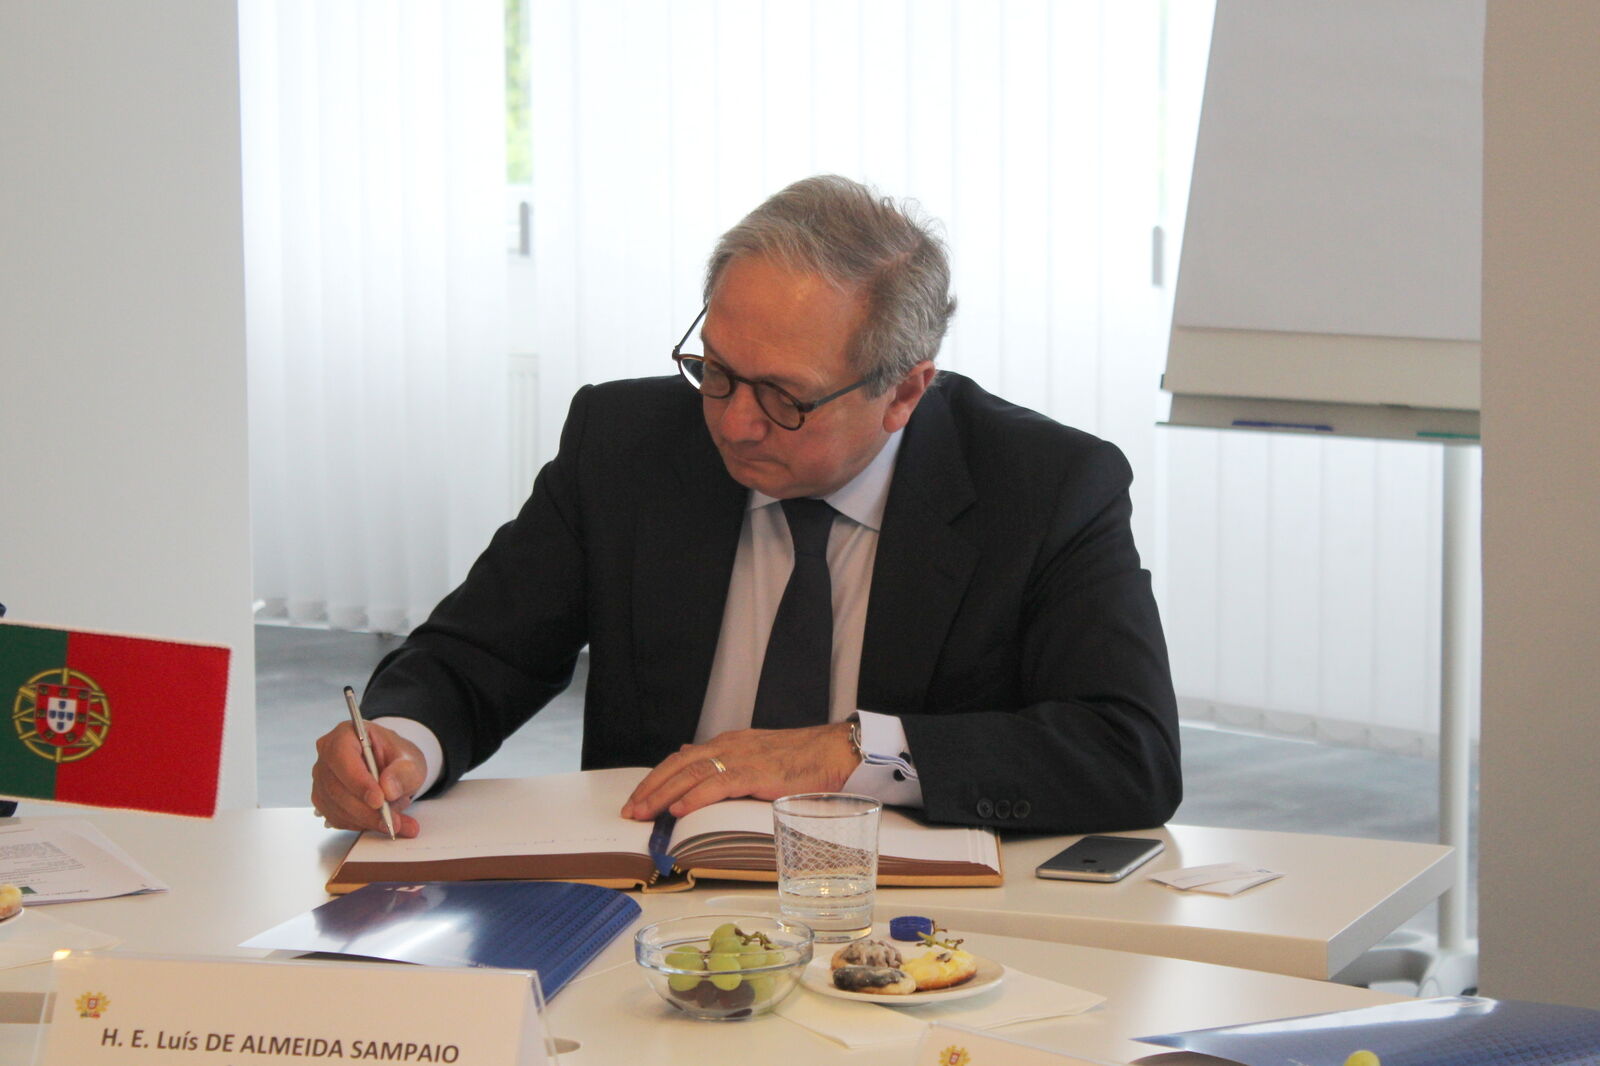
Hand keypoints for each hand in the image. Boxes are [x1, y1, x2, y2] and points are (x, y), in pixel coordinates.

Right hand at [311, 720, 425, 836]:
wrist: (392, 767)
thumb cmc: (397, 757)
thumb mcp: (411, 761)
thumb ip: (402, 773)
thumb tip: (388, 789)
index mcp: (346, 734)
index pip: (342, 757)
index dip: (358, 781)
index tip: (379, 800)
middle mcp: (327, 755)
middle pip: (336, 787)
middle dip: (365, 810)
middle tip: (392, 821)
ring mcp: (322, 778)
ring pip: (336, 807)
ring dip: (366, 820)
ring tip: (396, 822)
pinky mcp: (323, 799)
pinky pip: (337, 818)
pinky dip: (360, 825)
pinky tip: (381, 823)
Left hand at [621, 722, 858, 820]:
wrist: (834, 751)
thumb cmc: (802, 760)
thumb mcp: (757, 758)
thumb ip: (728, 765)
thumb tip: (695, 768)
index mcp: (728, 744)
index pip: (682, 759)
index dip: (657, 779)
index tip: (638, 798)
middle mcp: (729, 746)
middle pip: (678, 765)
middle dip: (651, 788)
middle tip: (630, 810)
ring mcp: (742, 758)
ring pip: (691, 774)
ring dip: (664, 795)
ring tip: (644, 813)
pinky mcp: (757, 772)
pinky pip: (718, 784)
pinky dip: (696, 796)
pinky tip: (679, 809)